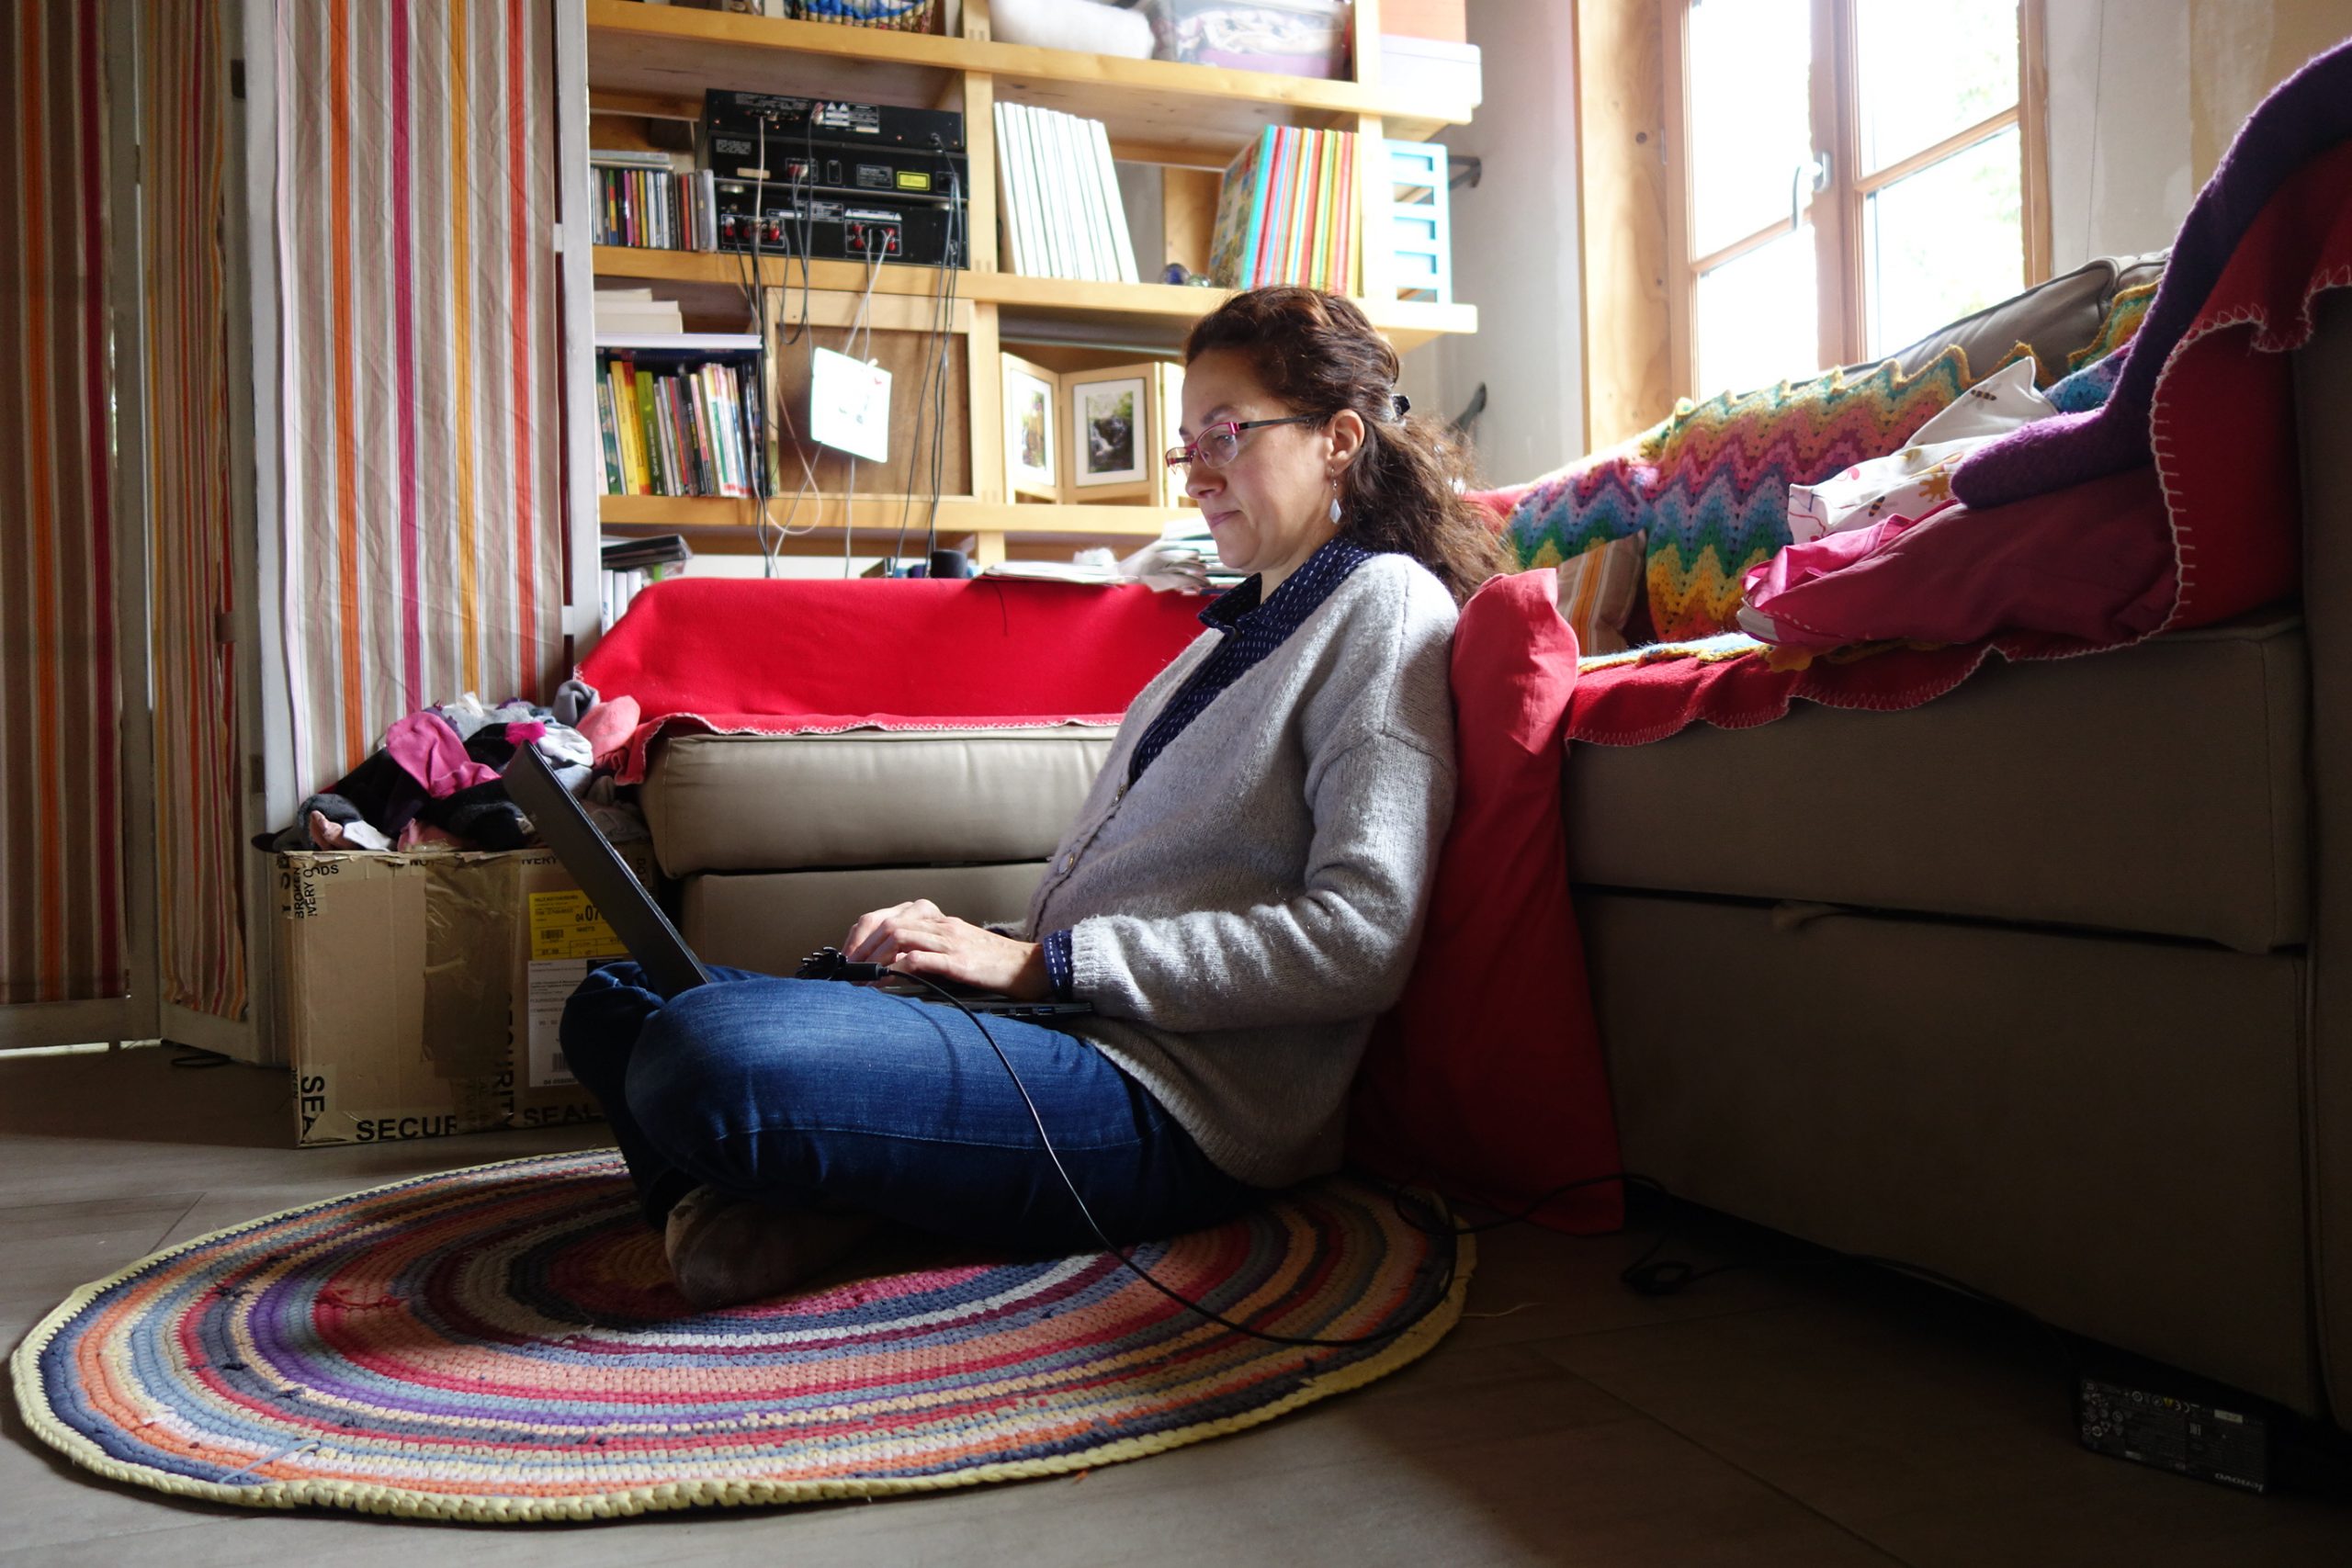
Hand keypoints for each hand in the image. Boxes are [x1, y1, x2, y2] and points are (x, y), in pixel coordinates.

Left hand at [841, 899, 1050, 1000]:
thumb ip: (929, 950)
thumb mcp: (956, 949)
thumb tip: (894, 966)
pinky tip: (886, 981)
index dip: (864, 936)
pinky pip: (922, 959)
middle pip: (890, 924)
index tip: (851, 958)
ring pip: (901, 936)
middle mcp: (942, 925)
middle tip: (849, 970)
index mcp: (939, 921)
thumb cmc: (992, 962)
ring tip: (861, 977)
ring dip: (875, 958)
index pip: (890, 917)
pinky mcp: (961, 962)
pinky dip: (898, 968)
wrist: (1031, 967)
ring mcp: (951, 941)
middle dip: (863, 948)